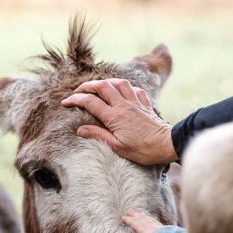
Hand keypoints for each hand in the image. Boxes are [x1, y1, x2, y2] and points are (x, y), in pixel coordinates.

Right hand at [61, 78, 176, 164]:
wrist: (167, 145)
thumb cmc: (143, 150)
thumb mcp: (117, 147)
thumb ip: (98, 135)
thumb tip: (79, 130)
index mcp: (114, 117)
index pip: (90, 102)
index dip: (75, 100)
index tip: (65, 102)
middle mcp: (124, 106)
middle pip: (103, 87)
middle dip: (87, 86)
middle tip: (78, 91)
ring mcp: (136, 103)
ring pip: (119, 83)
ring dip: (107, 82)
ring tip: (98, 86)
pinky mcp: (146, 105)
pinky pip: (135, 90)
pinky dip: (127, 88)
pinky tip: (123, 91)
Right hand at [112, 210, 164, 232]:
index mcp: (146, 230)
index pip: (135, 223)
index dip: (129, 220)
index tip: (123, 217)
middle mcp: (153, 228)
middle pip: (143, 220)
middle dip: (136, 216)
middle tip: (130, 211)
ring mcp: (162, 230)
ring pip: (152, 221)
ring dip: (146, 217)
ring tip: (143, 215)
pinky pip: (160, 225)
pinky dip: (156, 223)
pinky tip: (158, 224)